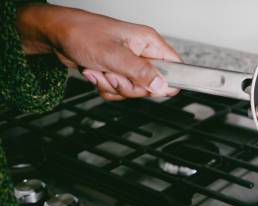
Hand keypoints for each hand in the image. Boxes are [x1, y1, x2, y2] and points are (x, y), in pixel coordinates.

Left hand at [16, 3, 179, 99]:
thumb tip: (161, 86)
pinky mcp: (117, 72)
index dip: (166, 82)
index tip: (150, 87)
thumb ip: (140, 71)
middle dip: (128, 86)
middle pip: (151, 86)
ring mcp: (129, 64)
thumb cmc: (80, 33)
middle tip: (113, 74)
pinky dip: (104, 88)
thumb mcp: (112, 54)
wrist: (55, 35)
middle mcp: (141, 53)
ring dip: (112, 86)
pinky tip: (95, 72)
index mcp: (148, 43)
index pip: (174, 67)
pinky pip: (119, 92)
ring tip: (100, 69)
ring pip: (133, 91)